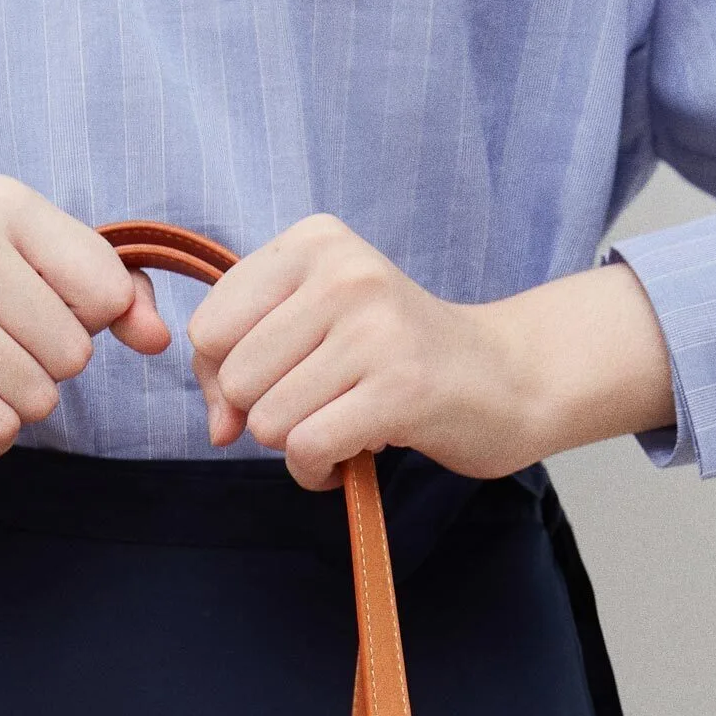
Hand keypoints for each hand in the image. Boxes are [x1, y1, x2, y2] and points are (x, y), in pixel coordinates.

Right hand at [0, 175, 170, 451]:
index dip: (84, 325)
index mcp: (3, 204)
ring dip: (9, 407)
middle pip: (74, 353)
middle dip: (40, 371)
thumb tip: (157, 334)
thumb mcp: (16, 270)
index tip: (32, 316)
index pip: (106, 289)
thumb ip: (101, 290)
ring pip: (38, 396)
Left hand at [188, 215, 673, 489]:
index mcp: (315, 243)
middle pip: (234, 379)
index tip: (270, 386)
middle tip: (321, 405)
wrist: (506, 377)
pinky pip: (308, 449)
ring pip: (267, 420)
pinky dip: (318, 472)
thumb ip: (244, 360)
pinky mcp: (399, 388)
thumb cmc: (397, 356)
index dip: (222, 377)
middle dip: (264, 414)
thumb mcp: (317, 325)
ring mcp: (374, 329)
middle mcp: (344, 273)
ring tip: (344, 424)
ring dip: (297, 445)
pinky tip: (350, 457)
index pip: (210, 327)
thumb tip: (216, 426)